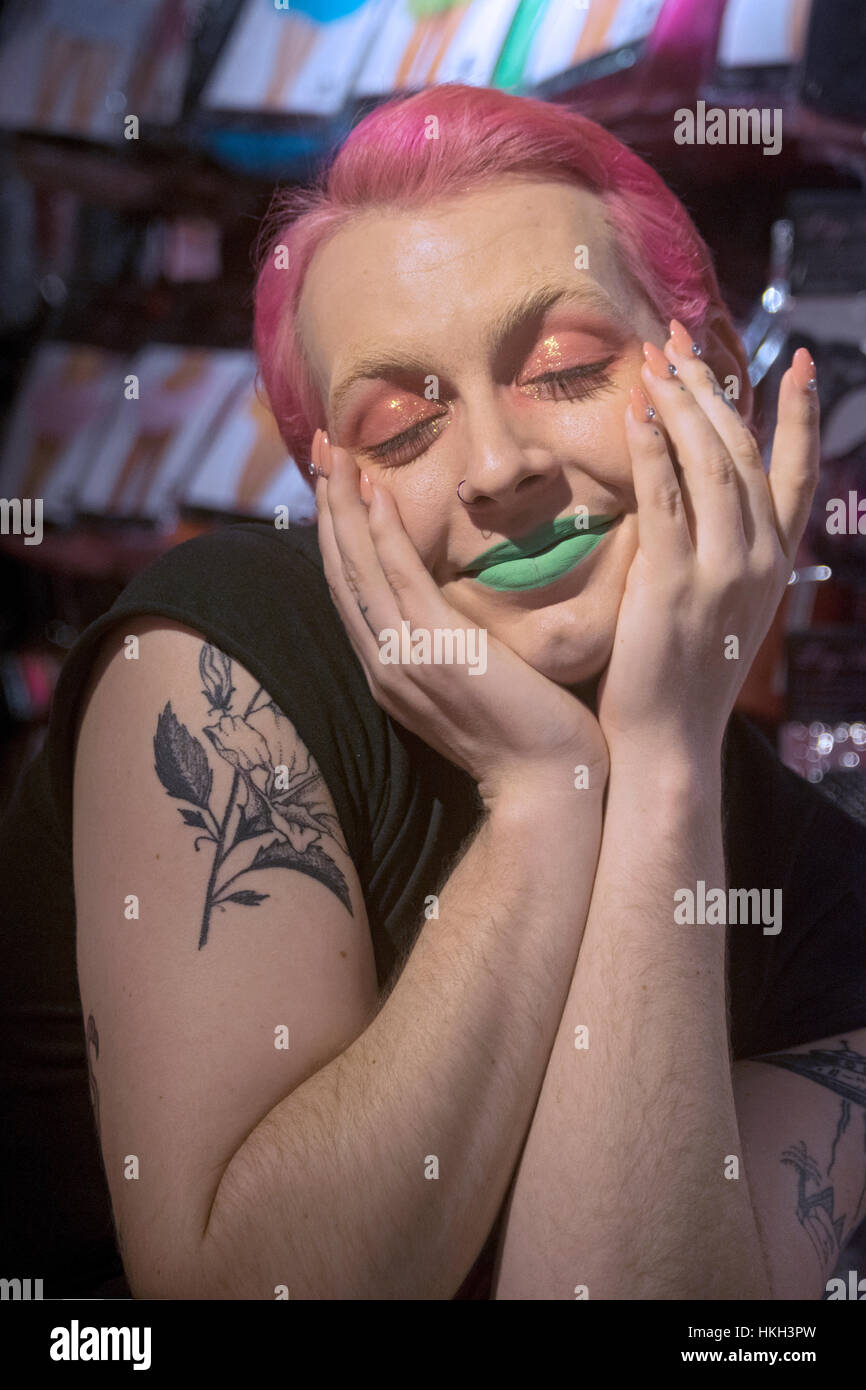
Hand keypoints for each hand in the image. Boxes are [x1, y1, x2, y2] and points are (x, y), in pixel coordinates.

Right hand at [313, 430, 608, 808]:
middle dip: (328, 506)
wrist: (548, 784)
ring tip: (336, 455)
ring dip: (343, 507)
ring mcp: (404, 658)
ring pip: (357, 569)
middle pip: (341, 571)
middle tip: (322, 448)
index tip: (337, 483)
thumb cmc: (528, 733)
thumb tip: (461, 605)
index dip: (338, 532)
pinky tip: (376, 494)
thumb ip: (455, 642)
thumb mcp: (477, 679)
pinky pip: (398, 580)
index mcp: (391, 669)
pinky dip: (381, 535)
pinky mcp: (436, 651)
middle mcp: (383, 664)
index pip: (352, 588)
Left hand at [596, 326, 819, 763]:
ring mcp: (721, 569)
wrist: (669, 743)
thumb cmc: (684, 677)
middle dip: (715, 387)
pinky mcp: (673, 581)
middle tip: (682, 339)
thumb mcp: (724, 611)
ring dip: (683, 402)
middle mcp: (760, 558)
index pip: (797, 471)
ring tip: (655, 358)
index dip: (799, 414)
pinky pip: (665, 496)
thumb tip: (704, 510)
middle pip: (744, 451)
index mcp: (776, 563)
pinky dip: (653, 446)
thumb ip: (726, 557)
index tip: (796, 362)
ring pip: (710, 463)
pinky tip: (637, 410)